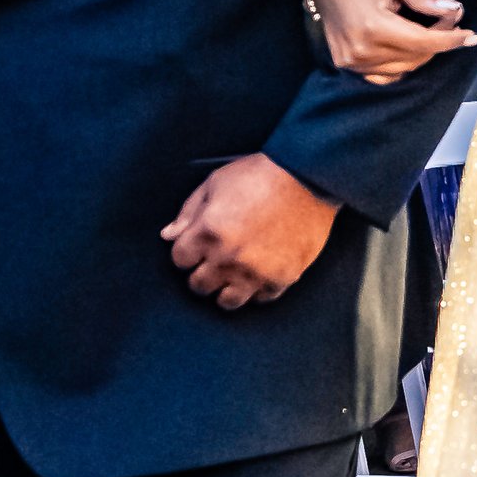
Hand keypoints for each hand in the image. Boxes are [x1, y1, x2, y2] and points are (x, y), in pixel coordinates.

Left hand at [164, 155, 337, 310]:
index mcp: (208, 231)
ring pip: (227, 301)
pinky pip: (261, 298)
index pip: (179, 260)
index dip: (186, 252)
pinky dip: (257, 288)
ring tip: (233, 273)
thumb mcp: (215, 183)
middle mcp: (228, 257)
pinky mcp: (282, 277)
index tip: (196, 247)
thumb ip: (188, 212)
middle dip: (202, 272)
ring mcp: (256, 271)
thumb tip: (168, 235)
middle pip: (199, 285)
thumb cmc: (260, 174)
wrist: (307, 176)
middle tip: (213, 260)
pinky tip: (259, 272)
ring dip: (226, 288)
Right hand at [316, 0, 476, 84]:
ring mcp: (353, 63)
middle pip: (416, 56)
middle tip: (448, 19)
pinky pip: (387, 75)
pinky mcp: (348, 67)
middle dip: (438, 41)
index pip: (421, 42)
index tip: (472, 36)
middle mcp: (361, 50)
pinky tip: (407, 47)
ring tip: (427, 30)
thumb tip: (454, 11)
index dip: (450, 40)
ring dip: (422, 52)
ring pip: (405, 67)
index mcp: (371, 26)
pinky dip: (403, 63)